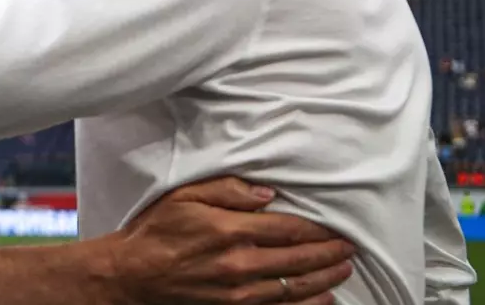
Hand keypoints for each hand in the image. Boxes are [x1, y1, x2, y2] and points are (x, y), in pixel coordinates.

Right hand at [108, 177, 353, 303]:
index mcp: (230, 230)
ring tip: (343, 270)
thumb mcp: (185, 195)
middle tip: (350, 248)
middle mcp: (240, 263)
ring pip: (294, 286)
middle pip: (297, 259)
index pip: (287, 229)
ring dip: (324, 278)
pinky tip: (322, 298)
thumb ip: (226, 190)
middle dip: (328, 253)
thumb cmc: (156, 228)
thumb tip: (266, 193)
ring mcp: (238, 291)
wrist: (134, 272)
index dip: (316, 229)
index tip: (336, 226)